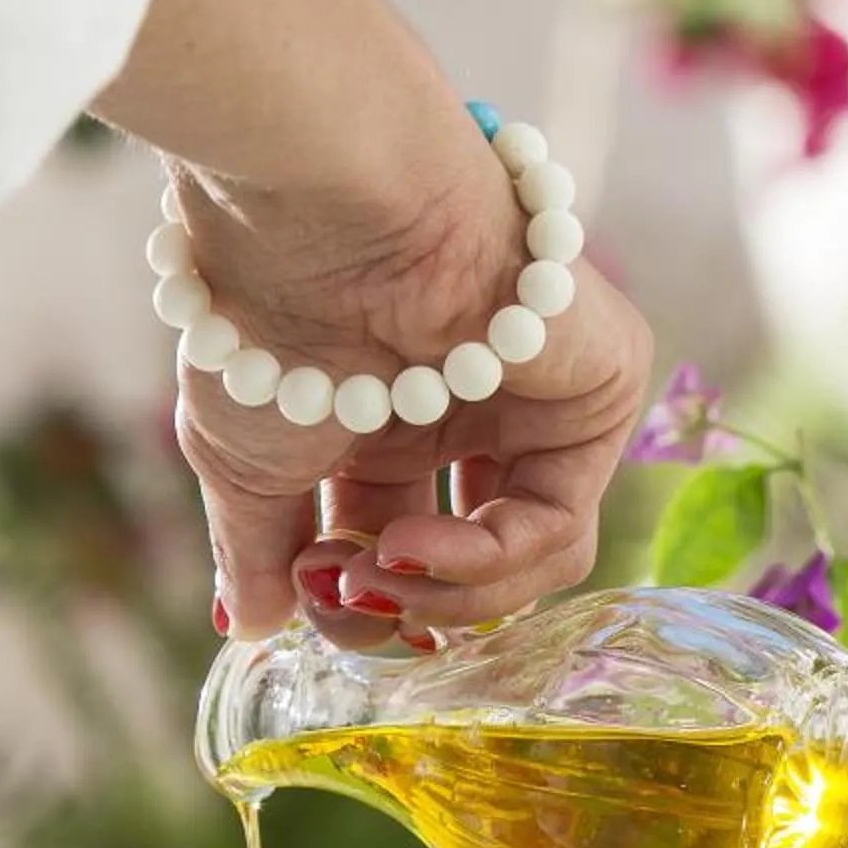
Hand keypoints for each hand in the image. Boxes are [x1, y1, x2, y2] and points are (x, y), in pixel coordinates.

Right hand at [174, 130, 653, 649]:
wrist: (318, 219)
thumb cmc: (265, 317)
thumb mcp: (245, 457)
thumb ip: (258, 547)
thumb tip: (255, 628)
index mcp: (391, 409)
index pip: (396, 540)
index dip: (358, 598)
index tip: (304, 607)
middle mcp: (473, 405)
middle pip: (471, 563)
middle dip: (402, 605)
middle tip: (344, 603)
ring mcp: (541, 399)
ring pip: (526, 561)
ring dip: (443, 593)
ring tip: (375, 577)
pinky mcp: (602, 388)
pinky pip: (560, 526)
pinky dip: (487, 561)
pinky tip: (414, 549)